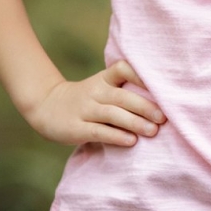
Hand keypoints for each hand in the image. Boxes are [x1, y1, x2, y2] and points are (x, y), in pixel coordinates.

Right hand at [25, 60, 165, 147]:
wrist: (46, 106)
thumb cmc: (86, 100)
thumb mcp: (101, 88)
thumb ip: (124, 92)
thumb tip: (162, 106)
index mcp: (103, 79)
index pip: (123, 69)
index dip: (141, 75)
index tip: (161, 87)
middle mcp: (95, 91)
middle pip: (122, 96)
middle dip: (145, 106)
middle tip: (164, 117)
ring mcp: (84, 109)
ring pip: (112, 114)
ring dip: (135, 122)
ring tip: (153, 131)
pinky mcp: (76, 128)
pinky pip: (98, 131)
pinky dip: (116, 136)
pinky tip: (131, 141)